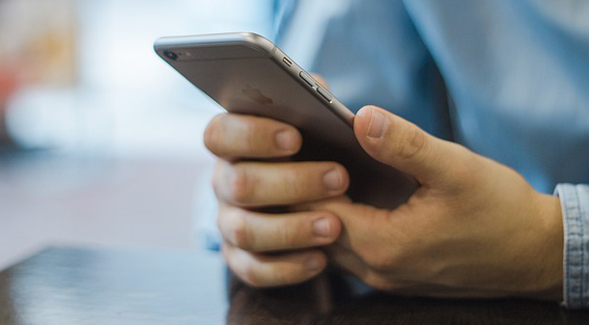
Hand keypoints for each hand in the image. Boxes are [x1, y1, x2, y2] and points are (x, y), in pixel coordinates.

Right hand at [205, 112, 347, 286]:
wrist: (321, 196)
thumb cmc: (316, 149)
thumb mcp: (317, 121)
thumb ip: (317, 102)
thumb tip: (329, 96)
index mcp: (233, 142)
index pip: (220, 134)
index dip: (251, 135)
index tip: (294, 138)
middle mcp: (224, 181)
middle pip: (238, 183)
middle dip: (290, 182)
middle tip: (339, 178)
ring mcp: (229, 221)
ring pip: (245, 230)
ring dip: (290, 229)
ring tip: (334, 226)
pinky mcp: (241, 257)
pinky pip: (254, 269)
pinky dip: (287, 267)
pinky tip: (320, 260)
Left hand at [302, 105, 563, 299]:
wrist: (535, 254)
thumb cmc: (501, 212)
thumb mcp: (456, 169)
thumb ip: (405, 144)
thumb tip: (361, 117)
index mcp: (382, 244)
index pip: (315, 208)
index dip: (301, 175)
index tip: (295, 144)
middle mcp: (375, 269)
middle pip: (315, 228)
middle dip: (303, 191)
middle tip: (298, 153)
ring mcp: (384, 277)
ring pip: (330, 242)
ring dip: (320, 209)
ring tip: (318, 171)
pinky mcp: (395, 276)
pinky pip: (351, 251)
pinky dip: (341, 223)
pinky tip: (348, 196)